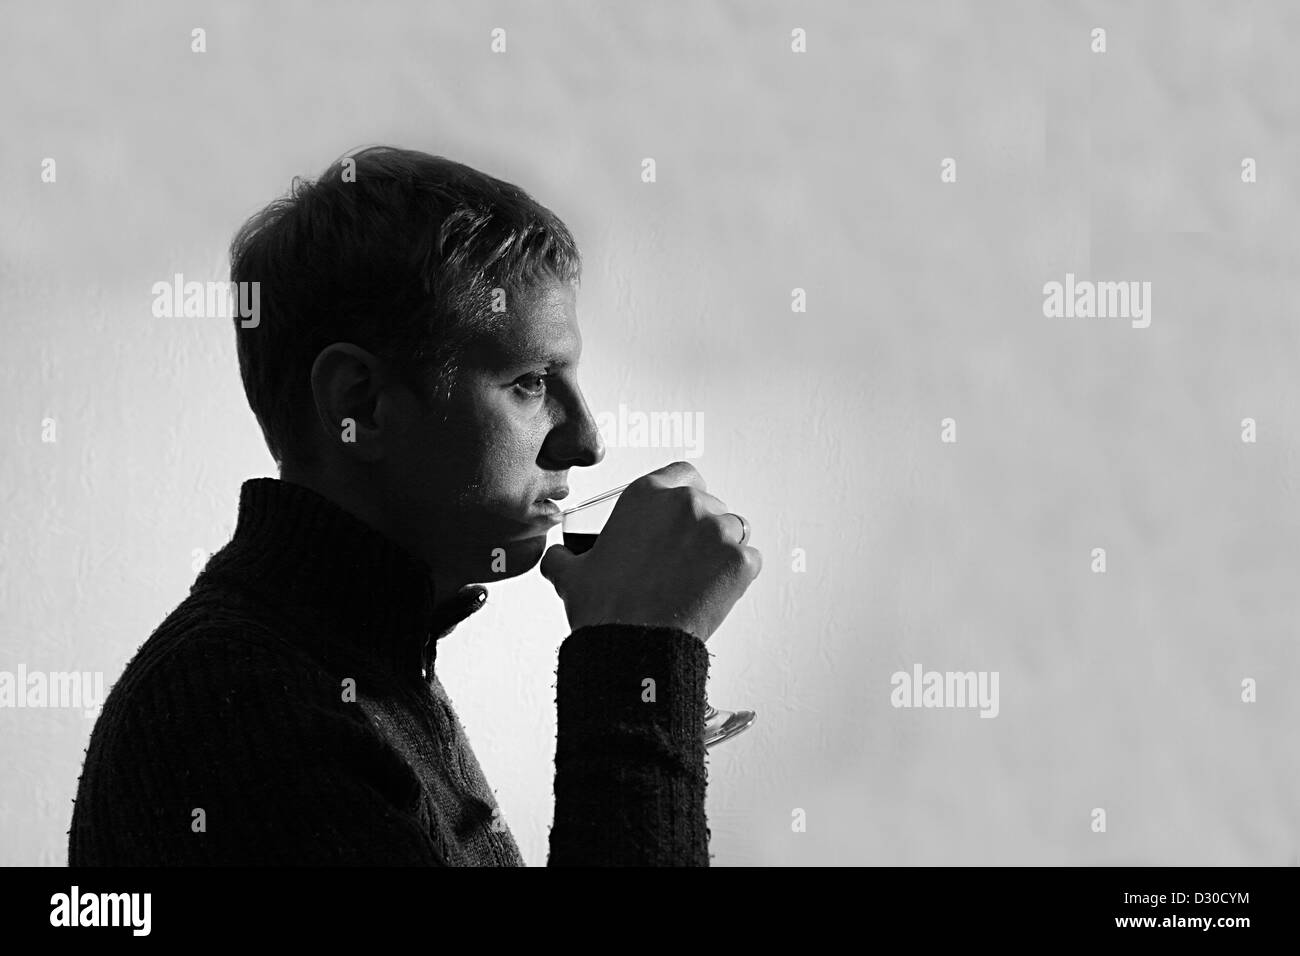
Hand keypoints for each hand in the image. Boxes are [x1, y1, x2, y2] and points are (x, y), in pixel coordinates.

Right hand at [539, 461, 761, 641]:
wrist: (633, 646)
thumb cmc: (606, 608)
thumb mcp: (570, 574)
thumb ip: (563, 556)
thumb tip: (557, 558)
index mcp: (646, 494)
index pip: (682, 473)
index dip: (683, 493)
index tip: (681, 511)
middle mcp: (686, 504)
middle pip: (709, 503)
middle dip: (700, 528)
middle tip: (683, 558)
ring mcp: (718, 531)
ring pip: (734, 528)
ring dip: (721, 548)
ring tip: (699, 575)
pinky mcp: (740, 561)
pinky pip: (749, 559)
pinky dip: (737, 574)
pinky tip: (714, 590)